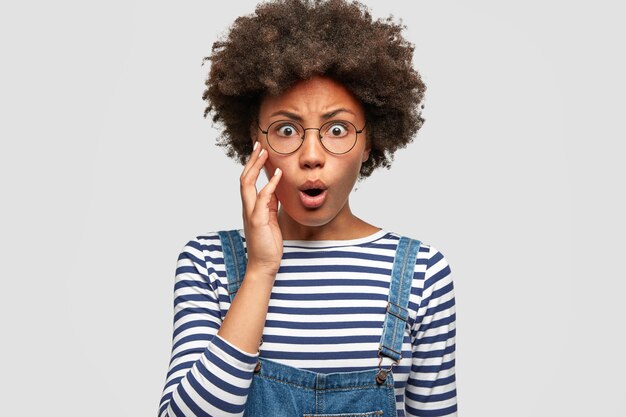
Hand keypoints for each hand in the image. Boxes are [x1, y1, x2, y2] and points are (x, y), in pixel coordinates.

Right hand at [239, 141, 282, 278]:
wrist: (264, 266)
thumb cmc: (268, 245)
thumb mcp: (271, 220)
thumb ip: (270, 205)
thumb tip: (275, 190)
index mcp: (251, 207)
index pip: (248, 181)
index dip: (252, 165)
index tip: (259, 151)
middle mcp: (248, 208)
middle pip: (244, 178)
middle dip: (251, 160)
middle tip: (259, 145)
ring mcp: (251, 214)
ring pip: (247, 184)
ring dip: (256, 167)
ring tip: (264, 153)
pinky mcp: (258, 221)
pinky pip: (263, 199)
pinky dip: (270, 185)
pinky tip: (278, 175)